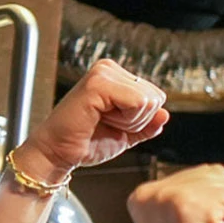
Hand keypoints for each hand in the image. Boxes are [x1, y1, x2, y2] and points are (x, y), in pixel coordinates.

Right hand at [13, 58, 167, 183]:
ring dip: (129, 121)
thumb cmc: (86, 142)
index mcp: (116, 76)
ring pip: (148, 101)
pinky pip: (137, 103)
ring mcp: (103, 73)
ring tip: (101, 120)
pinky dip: (125, 120)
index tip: (111, 122)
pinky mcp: (98, 83)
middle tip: (105, 123)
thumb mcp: (127, 134)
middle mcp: (109, 69)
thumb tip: (165, 114)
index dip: (140, 119)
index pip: (156, 97)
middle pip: (156, 98)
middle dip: (136, 120)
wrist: (58, 153)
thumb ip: (148, 124)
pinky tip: (99, 118)